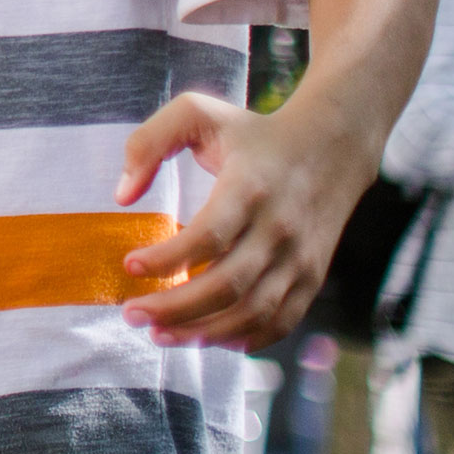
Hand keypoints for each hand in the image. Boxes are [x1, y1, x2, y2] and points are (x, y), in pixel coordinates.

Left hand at [116, 90, 369, 347]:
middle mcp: (280, 229)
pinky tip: (207, 339)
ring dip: (204, 332)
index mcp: (249, 188)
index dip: (167, 258)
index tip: (129, 266)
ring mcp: (300, 259)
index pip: (209, 236)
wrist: (331, 147)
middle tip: (131, 313)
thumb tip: (122, 196)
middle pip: (227, 284)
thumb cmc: (252, 131)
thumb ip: (149, 142)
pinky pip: (280, 322)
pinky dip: (245, 339)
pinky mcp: (311, 278)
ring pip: (253, 312)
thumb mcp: (197, 114)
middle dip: (175, 307)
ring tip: (158, 333)